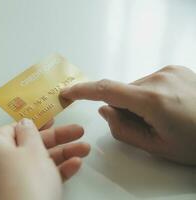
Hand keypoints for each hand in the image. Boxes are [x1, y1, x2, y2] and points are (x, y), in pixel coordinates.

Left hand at [0, 119, 89, 199]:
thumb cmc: (26, 179)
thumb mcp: (31, 148)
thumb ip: (30, 132)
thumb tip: (25, 123)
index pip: (15, 128)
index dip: (38, 124)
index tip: (54, 119)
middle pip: (30, 144)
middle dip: (58, 139)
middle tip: (78, 132)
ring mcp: (8, 179)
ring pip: (37, 161)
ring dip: (62, 154)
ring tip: (85, 149)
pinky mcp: (19, 193)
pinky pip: (38, 177)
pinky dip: (56, 171)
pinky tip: (75, 165)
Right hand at [61, 65, 195, 164]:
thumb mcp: (156, 147)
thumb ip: (122, 129)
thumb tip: (105, 110)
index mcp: (154, 100)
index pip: (106, 90)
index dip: (83, 91)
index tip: (67, 92)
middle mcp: (160, 78)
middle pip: (122, 92)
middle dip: (123, 108)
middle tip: (144, 126)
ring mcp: (169, 70)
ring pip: (136, 87)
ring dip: (138, 102)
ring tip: (163, 117)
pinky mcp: (175, 68)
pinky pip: (149, 82)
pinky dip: (149, 95)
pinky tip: (169, 106)